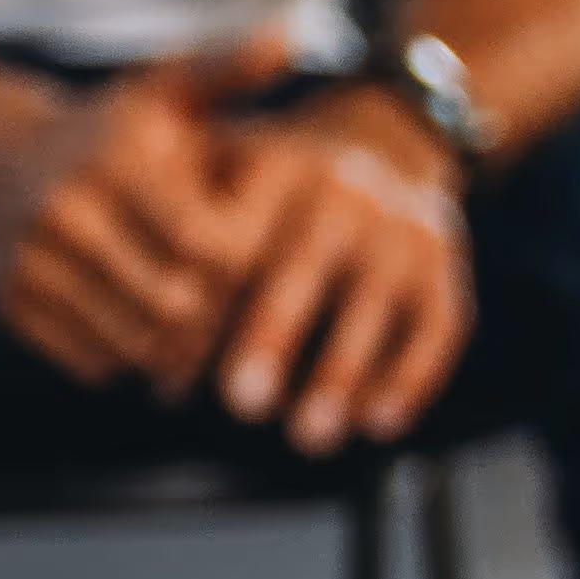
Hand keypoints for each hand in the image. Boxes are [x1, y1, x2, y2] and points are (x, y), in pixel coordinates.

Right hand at [0, 37, 311, 392]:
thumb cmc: (106, 133)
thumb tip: (290, 33)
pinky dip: (124, 360)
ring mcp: (30, 262)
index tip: (248, 264)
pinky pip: (92, 363)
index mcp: (116, 160)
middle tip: (229, 314)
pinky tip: (135, 332)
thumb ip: (226, 72)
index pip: (203, 244)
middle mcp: (65, 211)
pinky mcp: (8, 304)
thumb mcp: (159, 95)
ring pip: (133, 345)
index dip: (237, 268)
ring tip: (190, 328)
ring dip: (171, 350)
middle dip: (211, 319)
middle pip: (172, 305)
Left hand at [203, 87, 470, 458]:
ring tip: (308, 436)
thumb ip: (178, 248)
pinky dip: (410, 375)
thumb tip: (134, 351)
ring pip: (374, 301)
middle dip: (272, 337)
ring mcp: (401, 226)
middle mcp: (344, 189)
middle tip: (241, 404)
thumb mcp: (221, 177)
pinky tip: (377, 422)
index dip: (201, 309)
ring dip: (342, 372)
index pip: (234, 241)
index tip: (171, 370)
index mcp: (278, 165)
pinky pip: (436, 323)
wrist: (387, 142)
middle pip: (304, 265)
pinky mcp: (445, 264)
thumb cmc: (272, 189)